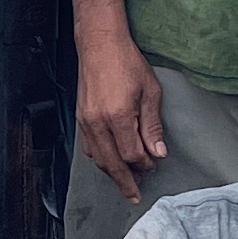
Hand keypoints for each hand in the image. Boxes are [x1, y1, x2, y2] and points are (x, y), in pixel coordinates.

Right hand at [72, 23, 163, 199]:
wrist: (100, 44)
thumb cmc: (126, 62)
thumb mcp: (150, 92)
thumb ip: (152, 125)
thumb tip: (158, 152)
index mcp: (118, 116)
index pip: (132, 154)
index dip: (144, 164)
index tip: (154, 164)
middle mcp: (98, 122)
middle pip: (112, 163)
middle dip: (125, 181)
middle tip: (135, 194)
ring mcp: (86, 121)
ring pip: (98, 159)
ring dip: (112, 173)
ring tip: (125, 181)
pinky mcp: (80, 118)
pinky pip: (88, 148)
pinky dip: (100, 159)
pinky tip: (109, 161)